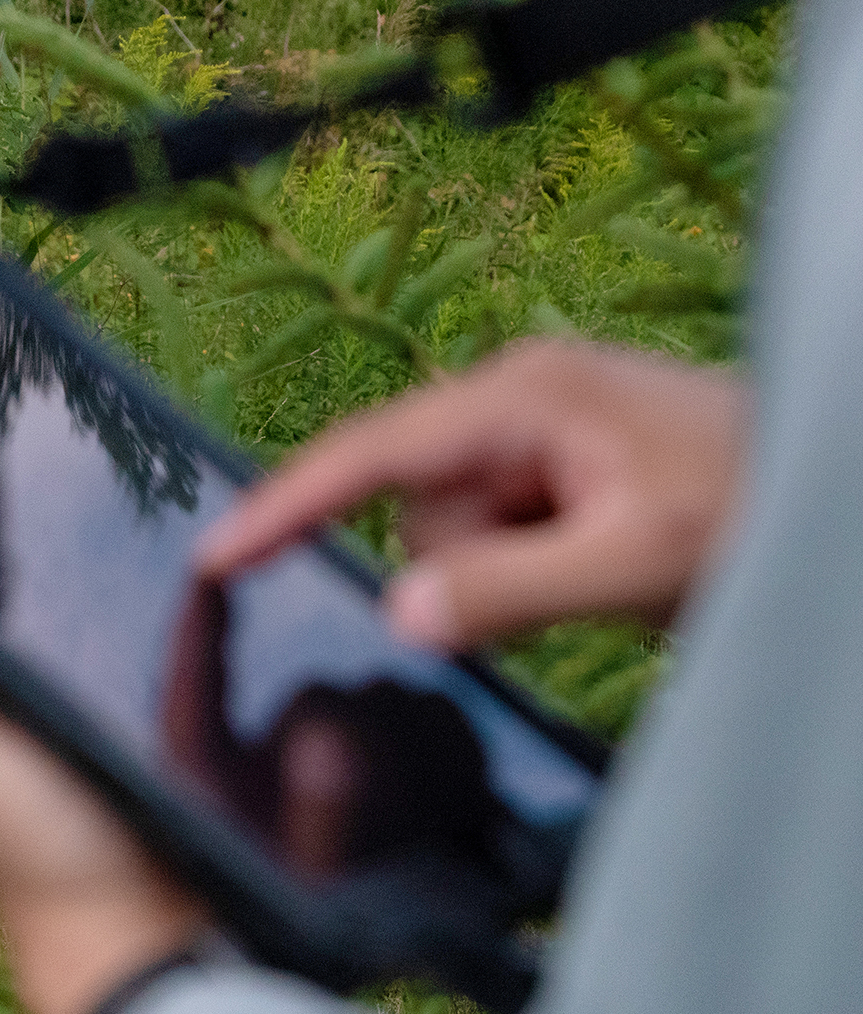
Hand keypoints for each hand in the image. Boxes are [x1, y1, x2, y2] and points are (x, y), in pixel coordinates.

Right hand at [194, 339, 747, 649]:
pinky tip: (598, 567)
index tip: (214, 561)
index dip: (283, 507)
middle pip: (415, 508)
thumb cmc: (755, 510)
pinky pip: (494, 538)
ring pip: (452, 536)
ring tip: (606, 573)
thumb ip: (507, 592)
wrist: (842, 498)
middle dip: (466, 568)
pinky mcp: (557, 468)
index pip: (366, 455)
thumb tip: (398, 617)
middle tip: (568, 586)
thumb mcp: (633, 563)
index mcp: (519, 395)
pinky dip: (528, 572)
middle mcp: (515, 398)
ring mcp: (537, 432)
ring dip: (507, 577)